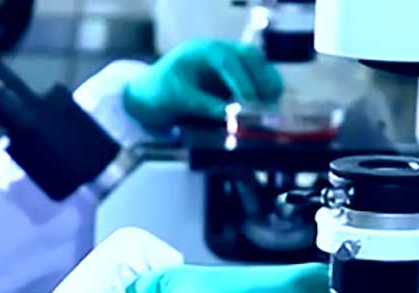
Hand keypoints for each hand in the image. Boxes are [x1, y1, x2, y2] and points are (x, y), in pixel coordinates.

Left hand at [124, 40, 284, 130]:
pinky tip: (267, 106)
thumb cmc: (157, 93)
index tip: (249, 101)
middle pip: (249, 56)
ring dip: (267, 83)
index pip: (226, 59)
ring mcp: (227, 64)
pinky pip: (254, 78)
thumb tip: (232, 115)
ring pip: (256, 65)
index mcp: (201, 51)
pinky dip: (263, 89)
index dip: (240, 80)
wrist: (147, 97)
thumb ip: (204, 105)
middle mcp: (218, 52)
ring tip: (271, 106)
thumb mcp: (176, 100)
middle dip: (261, 78)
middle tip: (268, 102)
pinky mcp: (232, 78)